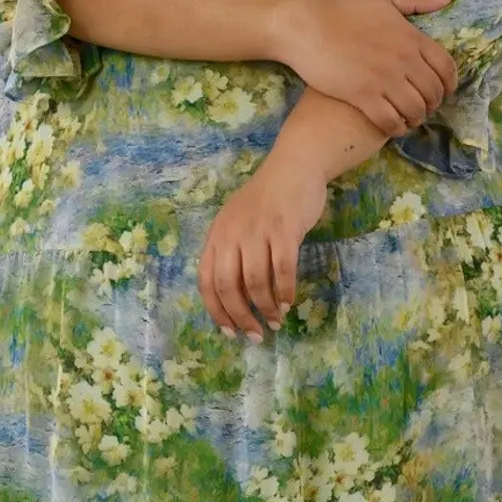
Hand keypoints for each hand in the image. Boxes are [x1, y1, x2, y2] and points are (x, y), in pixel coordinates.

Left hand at [198, 150, 327, 342]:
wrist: (294, 166)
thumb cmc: (266, 199)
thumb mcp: (239, 224)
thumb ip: (234, 254)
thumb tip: (238, 299)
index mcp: (217, 235)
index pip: (207, 281)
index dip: (217, 311)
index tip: (230, 333)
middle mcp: (232, 234)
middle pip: (229, 286)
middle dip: (241, 317)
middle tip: (255, 335)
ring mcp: (258, 231)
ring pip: (256, 281)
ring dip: (266, 307)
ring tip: (275, 321)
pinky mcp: (284, 229)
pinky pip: (283, 268)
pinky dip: (285, 290)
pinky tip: (289, 302)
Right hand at [271, 0, 457, 136]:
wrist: (305, 28)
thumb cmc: (341, 11)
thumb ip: (416, 1)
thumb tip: (448, 0)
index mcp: (412, 37)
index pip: (446, 68)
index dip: (449, 85)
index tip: (443, 92)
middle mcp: (404, 60)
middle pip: (432, 92)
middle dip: (432, 104)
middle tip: (422, 108)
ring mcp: (384, 79)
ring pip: (415, 110)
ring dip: (415, 119)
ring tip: (408, 119)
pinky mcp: (363, 96)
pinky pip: (391, 121)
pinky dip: (396, 128)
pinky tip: (392, 127)